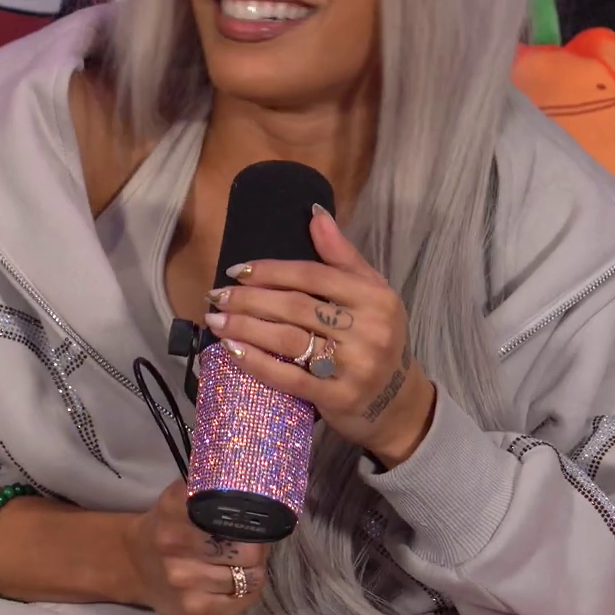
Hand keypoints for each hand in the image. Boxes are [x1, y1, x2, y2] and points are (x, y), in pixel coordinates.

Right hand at [125, 481, 269, 614]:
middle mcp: (175, 544)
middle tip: (251, 541)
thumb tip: (250, 481)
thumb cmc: (167, 527)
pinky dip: (248, 589)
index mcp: (173, 507)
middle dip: (258, 545)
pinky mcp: (195, 610)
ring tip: (240, 561)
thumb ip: (208, 487)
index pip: (232, 510)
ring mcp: (184, 581)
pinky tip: (234, 580)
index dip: (250, 515)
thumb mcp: (178, 498)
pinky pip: (245, 600)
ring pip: (252, 576)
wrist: (134, 564)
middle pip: (250, 548)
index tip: (253, 516)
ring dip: (254, 568)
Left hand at [203, 205, 437, 465]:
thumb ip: (341, 255)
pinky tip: (232, 350)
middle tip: (217, 296)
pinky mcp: (339, 398)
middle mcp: (369, 330)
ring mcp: (355, 367)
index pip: (313, 275)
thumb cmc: (376, 337)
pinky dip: (256, 362)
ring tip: (215, 321)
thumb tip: (314, 213)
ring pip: (288, 340)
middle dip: (249, 299)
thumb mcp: (371, 293)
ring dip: (245, 328)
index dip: (270, 270)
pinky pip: (289, 377)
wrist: (398, 401)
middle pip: (295, 306)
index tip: (236, 270)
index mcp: (375, 298)